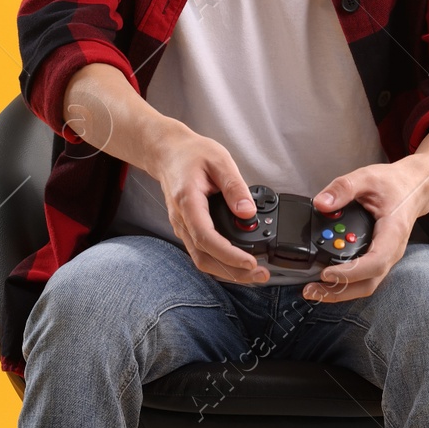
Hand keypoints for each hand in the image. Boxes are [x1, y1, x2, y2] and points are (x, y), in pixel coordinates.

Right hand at [149, 124, 269, 285]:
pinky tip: (238, 262)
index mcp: (188, 202)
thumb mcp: (219, 160)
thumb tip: (248, 212)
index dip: (228, 255)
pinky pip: (202, 252)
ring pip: (202, 259)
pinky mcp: (187, 229)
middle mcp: (181, 220)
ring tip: (254, 273)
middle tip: (260, 275)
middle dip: (232, 272)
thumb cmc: (190, 153)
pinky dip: (220, 262)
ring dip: (227, 271)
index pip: (206, 238)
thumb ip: (235, 186)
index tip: (250, 262)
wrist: (167, 152)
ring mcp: (182, 227)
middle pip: (204, 257)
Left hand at [303, 157, 428, 302]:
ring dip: (340, 292)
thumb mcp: (368, 177)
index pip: (375, 262)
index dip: (350, 272)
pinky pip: (363, 277)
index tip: (326, 272)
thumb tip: (321, 203)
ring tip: (314, 290)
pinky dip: (344, 283)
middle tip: (310, 289)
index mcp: (392, 232)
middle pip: (368, 283)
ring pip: (366, 285)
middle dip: (339, 292)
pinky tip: (326, 280)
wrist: (414, 188)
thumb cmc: (394, 185)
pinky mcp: (378, 258)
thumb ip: (343, 188)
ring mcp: (386, 257)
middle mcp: (391, 251)